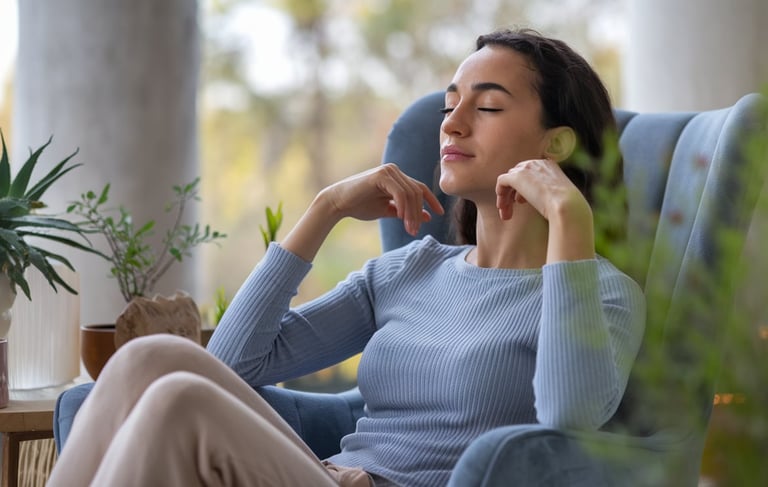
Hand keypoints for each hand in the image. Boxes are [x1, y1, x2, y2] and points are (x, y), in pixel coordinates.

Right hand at [321, 163, 443, 235]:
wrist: (338, 203)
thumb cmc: (360, 206)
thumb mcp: (388, 210)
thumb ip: (406, 212)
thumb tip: (427, 216)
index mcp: (397, 177)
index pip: (420, 188)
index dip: (431, 201)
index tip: (440, 214)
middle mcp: (394, 171)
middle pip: (417, 192)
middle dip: (419, 214)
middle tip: (415, 231)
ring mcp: (388, 171)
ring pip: (410, 193)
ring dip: (412, 214)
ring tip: (410, 229)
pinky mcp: (381, 175)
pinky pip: (400, 193)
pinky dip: (404, 207)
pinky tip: (401, 218)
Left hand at [495, 159, 586, 220]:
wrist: (567, 205)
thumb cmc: (567, 206)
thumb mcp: (560, 196)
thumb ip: (550, 194)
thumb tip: (542, 202)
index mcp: (549, 166)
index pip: (530, 173)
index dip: (524, 188)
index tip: (522, 203)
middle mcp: (537, 163)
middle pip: (518, 176)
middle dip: (512, 193)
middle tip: (510, 212)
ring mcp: (527, 168)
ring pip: (509, 180)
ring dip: (505, 198)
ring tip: (506, 215)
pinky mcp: (517, 176)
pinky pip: (502, 181)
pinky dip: (500, 193)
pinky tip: (501, 206)